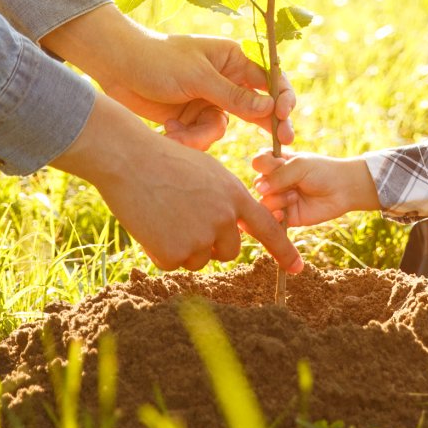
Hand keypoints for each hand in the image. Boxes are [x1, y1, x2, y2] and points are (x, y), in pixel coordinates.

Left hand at [44, 8, 294, 149]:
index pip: (269, 79)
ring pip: (223, 128)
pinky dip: (187, 138)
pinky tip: (168, 131)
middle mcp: (225, 79)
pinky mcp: (189, 117)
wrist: (116, 68)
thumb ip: (233, 96)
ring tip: (177, 132)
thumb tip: (269, 109)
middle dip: (263, 126)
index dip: (282, 98)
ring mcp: (207, 99)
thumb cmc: (157, 60)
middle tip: (280, 146)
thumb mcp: (197, 77)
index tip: (285, 118)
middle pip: (255, 107)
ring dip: (202, 135)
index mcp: (232, 59)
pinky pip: (202, 136)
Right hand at [54, 97, 303, 272]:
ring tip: (165, 213)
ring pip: (199, 259)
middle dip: (212, 243)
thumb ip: (225, 200)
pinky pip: (173, 263)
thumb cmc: (164, 159)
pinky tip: (151, 223)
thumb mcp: (207, 172)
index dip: (284, 251)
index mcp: (235, 196)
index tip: (298, 268)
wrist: (128, 159)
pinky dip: (160, 250)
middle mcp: (223, 219)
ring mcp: (199, 238)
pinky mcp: (173, 254)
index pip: (268, 229)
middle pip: (229, 251)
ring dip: (183, 246)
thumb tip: (231, 230)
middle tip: (185, 217)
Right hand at [249, 152, 379, 226]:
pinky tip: (284, 214)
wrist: (343, 190)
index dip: (264, 165)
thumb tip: (259, 189)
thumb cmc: (322, 172)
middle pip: (258, 184)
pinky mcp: (286, 216)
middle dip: (272, 185)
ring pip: (263, 202)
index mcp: (277, 163)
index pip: (258, 162)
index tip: (279, 164)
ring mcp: (280, 199)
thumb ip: (278, 175)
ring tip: (295, 197)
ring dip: (277, 200)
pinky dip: (274, 217)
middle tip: (291, 184)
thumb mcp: (300, 166)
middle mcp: (275, 181)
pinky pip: (271, 219)